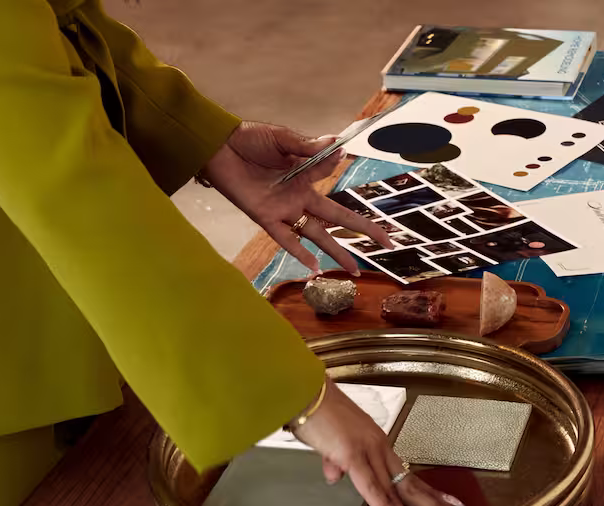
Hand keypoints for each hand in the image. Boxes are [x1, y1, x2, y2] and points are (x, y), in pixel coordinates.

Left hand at [200, 121, 396, 272]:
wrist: (216, 146)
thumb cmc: (247, 139)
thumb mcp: (281, 138)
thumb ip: (306, 146)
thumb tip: (337, 146)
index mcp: (304, 174)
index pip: (329, 174)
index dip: (335, 162)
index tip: (342, 149)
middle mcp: (299, 196)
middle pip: (338, 217)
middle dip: (363, 229)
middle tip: (387, 243)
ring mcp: (284, 209)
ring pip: (317, 234)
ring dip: (336, 252)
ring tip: (355, 270)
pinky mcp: (265, 217)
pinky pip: (286, 239)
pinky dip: (299, 253)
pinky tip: (315, 269)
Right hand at [291, 382, 472, 505]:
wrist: (302, 391)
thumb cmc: (314, 413)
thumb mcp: (328, 443)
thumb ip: (335, 462)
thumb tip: (334, 477)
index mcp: (377, 446)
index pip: (409, 475)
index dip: (432, 492)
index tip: (451, 504)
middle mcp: (380, 448)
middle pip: (414, 485)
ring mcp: (369, 451)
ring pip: (399, 490)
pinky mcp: (353, 455)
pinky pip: (373, 488)